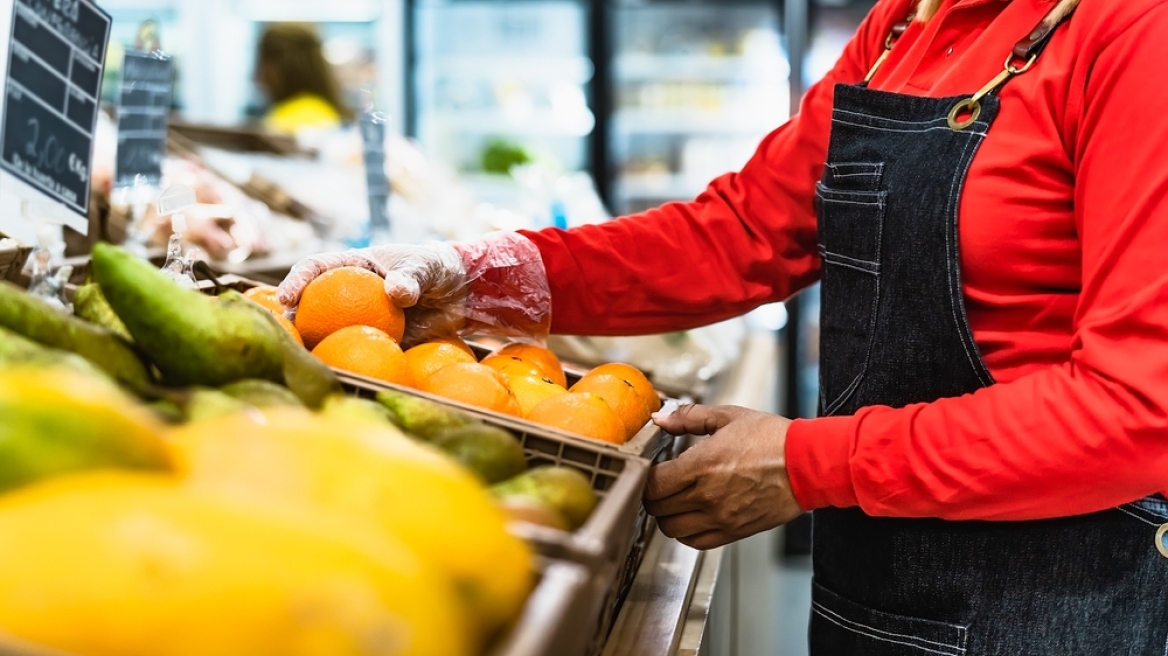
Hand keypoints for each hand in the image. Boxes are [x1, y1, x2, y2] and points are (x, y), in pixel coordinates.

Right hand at [277, 232, 551, 347]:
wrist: (460, 293)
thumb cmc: (438, 268)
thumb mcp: (426, 266)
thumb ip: (411, 277)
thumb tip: (396, 293)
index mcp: (354, 266)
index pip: (316, 268)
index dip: (296, 280)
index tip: (286, 297)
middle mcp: (351, 293)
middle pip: (313, 305)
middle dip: (294, 320)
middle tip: (287, 335)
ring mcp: (361, 318)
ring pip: (331, 333)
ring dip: (316, 346)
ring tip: (305, 359)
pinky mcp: (378, 341)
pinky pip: (360, 353)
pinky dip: (350, 363)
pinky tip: (344, 375)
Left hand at [645, 404, 803, 549]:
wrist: (806, 465)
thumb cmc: (771, 440)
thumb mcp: (728, 417)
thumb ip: (688, 417)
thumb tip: (661, 418)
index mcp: (701, 465)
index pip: (652, 484)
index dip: (646, 477)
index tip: (652, 469)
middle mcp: (706, 496)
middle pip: (656, 508)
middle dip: (653, 494)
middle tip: (661, 483)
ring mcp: (719, 517)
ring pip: (671, 528)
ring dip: (667, 515)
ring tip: (675, 500)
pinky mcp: (733, 531)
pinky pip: (695, 541)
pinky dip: (685, 532)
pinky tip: (691, 516)